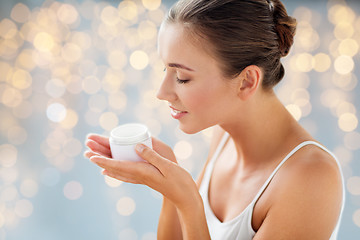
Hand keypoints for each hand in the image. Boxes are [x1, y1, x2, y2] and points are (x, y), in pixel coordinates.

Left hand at [84, 134, 198, 209]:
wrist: (185, 197)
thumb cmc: (179, 182)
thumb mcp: (168, 166)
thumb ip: (152, 156)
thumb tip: (136, 146)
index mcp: (142, 171)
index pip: (118, 165)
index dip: (103, 159)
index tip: (90, 155)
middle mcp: (139, 175)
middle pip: (114, 166)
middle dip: (100, 158)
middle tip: (86, 150)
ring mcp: (141, 178)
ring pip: (117, 170)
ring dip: (104, 163)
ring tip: (93, 157)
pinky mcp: (145, 178)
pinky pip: (124, 174)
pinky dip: (114, 170)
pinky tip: (109, 170)